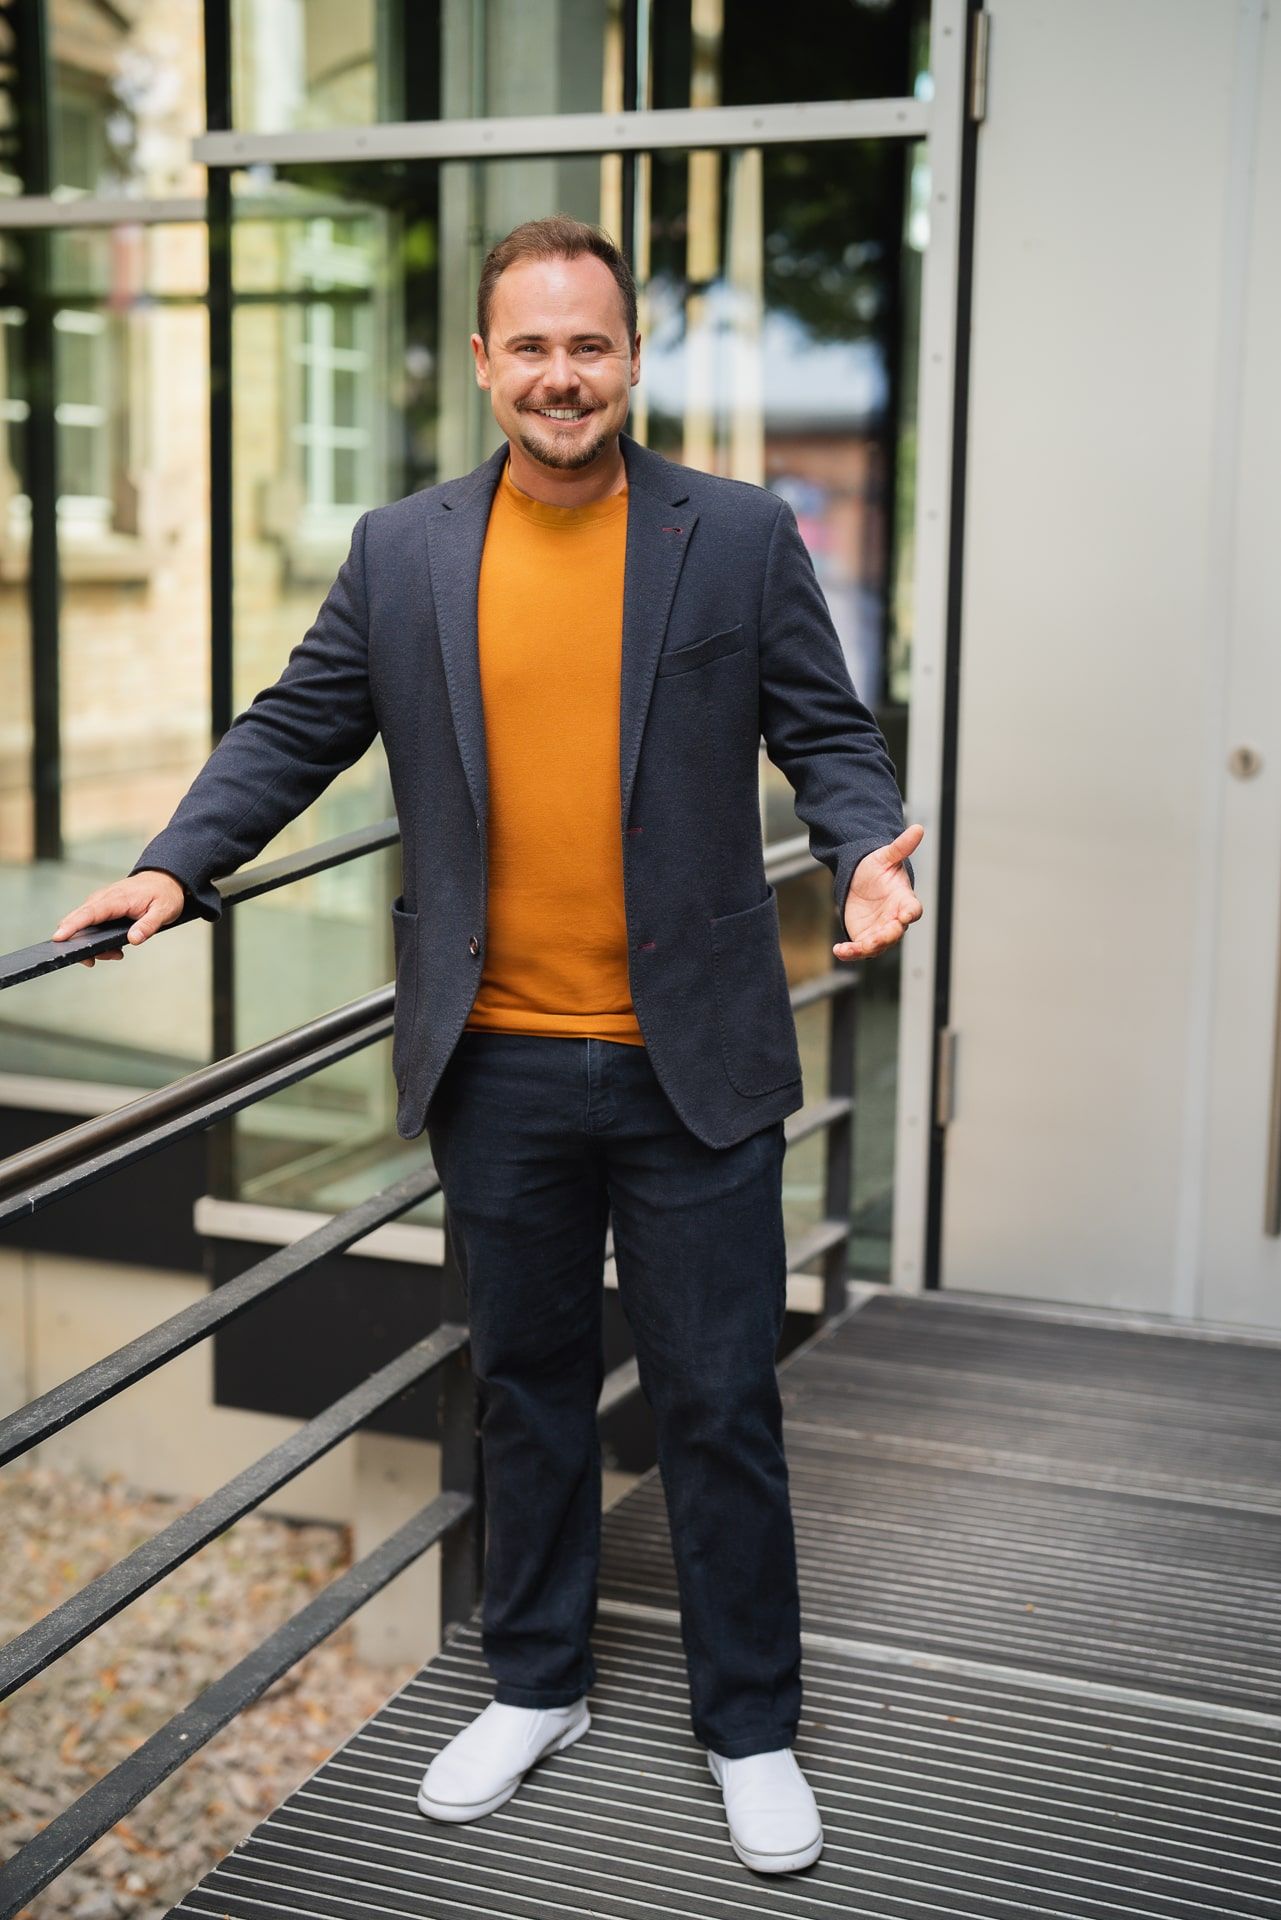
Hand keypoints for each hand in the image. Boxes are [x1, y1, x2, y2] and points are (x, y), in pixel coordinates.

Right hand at [51, 871, 186, 967]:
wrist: (164, 879)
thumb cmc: (164, 894)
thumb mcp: (164, 912)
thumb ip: (148, 926)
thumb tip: (133, 939)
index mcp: (117, 899)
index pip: (89, 912)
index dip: (72, 925)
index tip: (59, 937)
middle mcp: (103, 899)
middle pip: (79, 920)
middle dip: (80, 943)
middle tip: (94, 960)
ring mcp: (100, 902)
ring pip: (83, 925)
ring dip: (94, 944)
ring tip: (116, 954)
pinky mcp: (102, 907)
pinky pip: (91, 924)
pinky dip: (97, 939)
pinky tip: (114, 949)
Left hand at [833, 824, 923, 961]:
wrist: (860, 880)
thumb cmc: (877, 869)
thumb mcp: (885, 856)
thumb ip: (900, 847)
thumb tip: (917, 829)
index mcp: (904, 900)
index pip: (913, 909)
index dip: (910, 913)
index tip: (905, 915)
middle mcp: (895, 919)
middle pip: (896, 932)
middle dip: (888, 935)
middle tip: (878, 937)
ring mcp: (880, 930)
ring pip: (879, 945)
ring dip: (868, 948)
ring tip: (852, 949)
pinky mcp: (865, 937)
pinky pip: (860, 949)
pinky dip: (850, 952)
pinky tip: (838, 951)